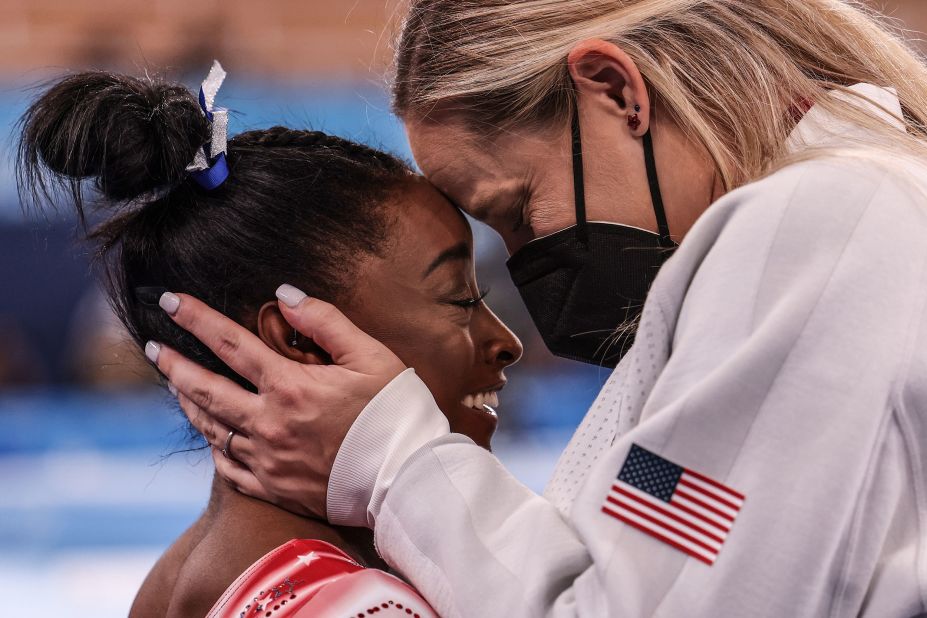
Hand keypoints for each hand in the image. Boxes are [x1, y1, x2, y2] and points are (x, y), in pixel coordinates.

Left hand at [148, 284, 405, 518]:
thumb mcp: (371, 356)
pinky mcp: (275, 488)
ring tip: (175, 386)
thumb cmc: (395, 412)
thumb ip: (325, 321)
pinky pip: (229, 468)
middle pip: (206, 389)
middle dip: (174, 365)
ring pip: (212, 428)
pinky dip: (215, 447)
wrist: (408, 478)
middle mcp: (269, 424)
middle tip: (153, 348)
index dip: (197, 319)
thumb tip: (285, 294)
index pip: (230, 344)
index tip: (171, 301)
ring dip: (189, 403)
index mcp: (291, 387)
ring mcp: (268, 460)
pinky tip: (211, 435)